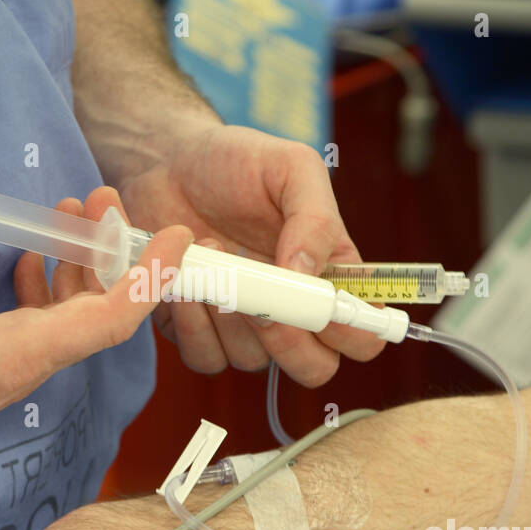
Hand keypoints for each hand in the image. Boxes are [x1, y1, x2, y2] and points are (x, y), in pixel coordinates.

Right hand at [0, 177, 191, 499]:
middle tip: (103, 199)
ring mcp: (1, 372)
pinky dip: (46, 287)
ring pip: (66, 321)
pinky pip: (35, 326)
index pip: (106, 320)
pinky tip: (28, 257)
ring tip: (71, 214)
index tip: (177, 235)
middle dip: (114, 255)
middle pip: (96, 315)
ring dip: (79, 268)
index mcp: (10, 357)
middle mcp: (18, 369)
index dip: (149, 278)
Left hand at [117, 121, 383, 386]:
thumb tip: (307, 275)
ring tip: (213, 254)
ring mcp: (245, 327)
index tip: (323, 308)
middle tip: (261, 301)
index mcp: (330, 277)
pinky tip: (187, 283)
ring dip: (231, 318)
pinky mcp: (199, 331)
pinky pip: (206, 358)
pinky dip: (194, 327)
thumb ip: (315, 218)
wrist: (167, 161)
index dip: (353, 334)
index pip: (363, 335)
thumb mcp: (291, 168)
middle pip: (314, 368)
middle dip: (290, 343)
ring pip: (255, 362)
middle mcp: (292, 311)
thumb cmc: (236, 162)